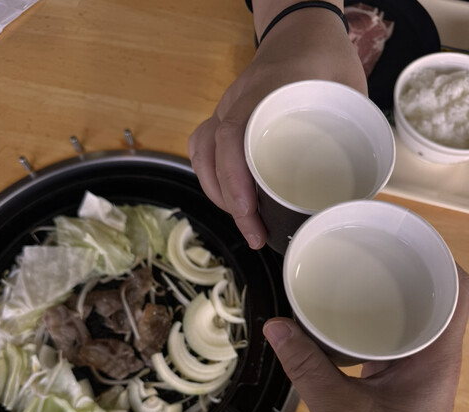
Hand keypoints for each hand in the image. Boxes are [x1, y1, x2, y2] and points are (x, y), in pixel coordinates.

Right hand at [188, 9, 366, 248]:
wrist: (300, 28)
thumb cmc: (326, 58)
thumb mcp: (349, 87)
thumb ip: (354, 130)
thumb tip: (358, 193)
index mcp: (265, 91)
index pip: (231, 136)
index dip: (234, 180)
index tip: (248, 213)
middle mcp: (236, 101)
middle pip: (211, 155)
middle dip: (228, 202)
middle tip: (255, 234)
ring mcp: (227, 108)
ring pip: (202, 154)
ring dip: (217, 193)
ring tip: (245, 222)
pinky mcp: (226, 117)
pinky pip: (203, 149)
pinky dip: (211, 177)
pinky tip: (229, 198)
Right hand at [263, 266, 468, 411]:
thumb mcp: (337, 410)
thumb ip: (305, 365)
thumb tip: (273, 324)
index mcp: (435, 355)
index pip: (458, 291)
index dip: (438, 258)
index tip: (401, 236)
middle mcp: (434, 355)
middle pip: (435, 295)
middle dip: (408, 267)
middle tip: (367, 246)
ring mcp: (419, 369)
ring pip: (414, 315)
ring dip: (392, 292)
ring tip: (354, 269)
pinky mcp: (402, 381)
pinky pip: (394, 336)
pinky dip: (376, 319)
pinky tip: (343, 314)